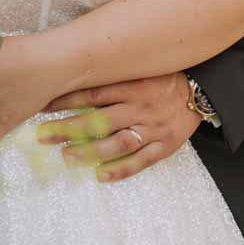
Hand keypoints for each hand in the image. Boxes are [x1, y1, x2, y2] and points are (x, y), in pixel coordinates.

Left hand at [35, 72, 200, 181]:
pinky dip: (120, 170)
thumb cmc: (163, 79)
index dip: (66, 99)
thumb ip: (112, 74)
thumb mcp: (139, 68)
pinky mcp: (164, 146)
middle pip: (99, 120)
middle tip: (42, 135)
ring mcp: (152, 129)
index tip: (43, 104)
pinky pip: (141, 161)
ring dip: (89, 152)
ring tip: (66, 157)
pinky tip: (100, 175)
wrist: (200, 92)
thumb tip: (76, 70)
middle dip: (68, 128)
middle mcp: (140, 107)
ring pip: (117, 143)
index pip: (93, 93)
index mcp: (132, 85)